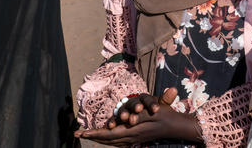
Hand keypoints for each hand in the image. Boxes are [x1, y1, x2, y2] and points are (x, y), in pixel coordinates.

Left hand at [74, 87, 200, 145]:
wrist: (174, 126)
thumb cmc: (165, 115)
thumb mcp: (155, 109)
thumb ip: (145, 109)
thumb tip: (132, 115)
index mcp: (133, 131)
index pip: (110, 134)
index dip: (95, 133)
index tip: (82, 132)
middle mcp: (131, 137)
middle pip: (107, 139)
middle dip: (92, 136)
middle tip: (77, 134)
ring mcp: (132, 140)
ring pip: (111, 142)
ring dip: (98, 138)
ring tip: (85, 135)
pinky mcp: (134, 139)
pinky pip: (116, 142)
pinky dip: (107, 140)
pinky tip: (102, 138)